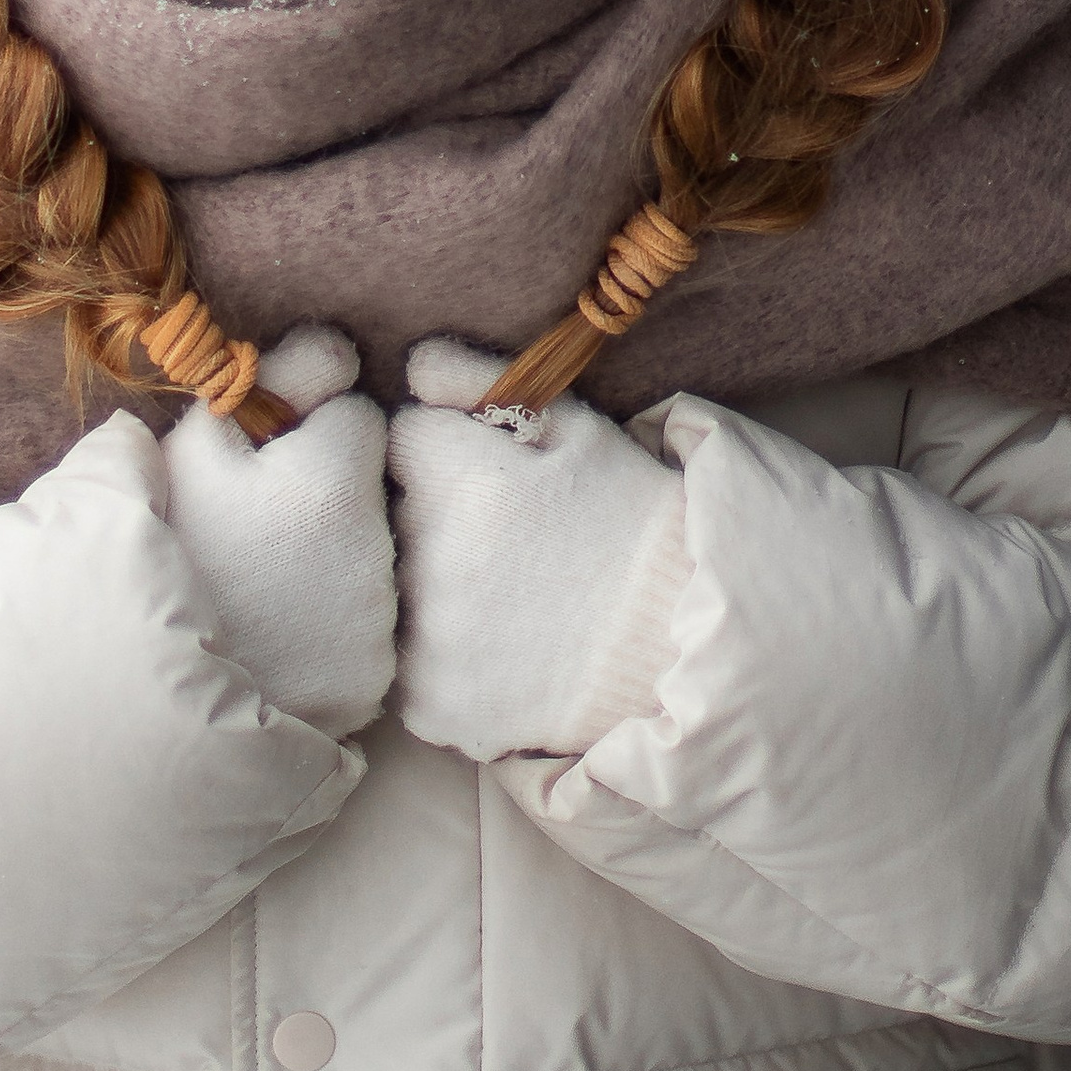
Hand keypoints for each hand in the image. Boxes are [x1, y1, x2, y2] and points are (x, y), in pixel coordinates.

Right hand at [162, 327, 395, 736]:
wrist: (149, 698)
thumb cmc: (166, 551)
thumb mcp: (191, 449)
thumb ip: (260, 382)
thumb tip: (333, 353)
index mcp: (336, 480)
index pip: (361, 413)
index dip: (311, 423)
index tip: (270, 450)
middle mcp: (379, 551)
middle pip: (370, 488)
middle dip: (326, 487)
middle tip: (259, 518)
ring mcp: (380, 626)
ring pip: (370, 555)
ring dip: (331, 552)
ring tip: (263, 578)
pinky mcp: (372, 683)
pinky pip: (365, 626)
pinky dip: (333, 620)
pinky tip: (280, 630)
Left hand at [387, 341, 689, 761]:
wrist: (679, 641)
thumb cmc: (628, 519)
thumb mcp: (574, 427)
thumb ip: (481, 379)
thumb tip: (412, 364)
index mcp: (463, 481)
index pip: (402, 438)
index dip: (445, 451)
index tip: (490, 476)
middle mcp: (432, 563)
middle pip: (391, 516)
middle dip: (432, 515)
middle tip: (506, 540)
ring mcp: (429, 642)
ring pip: (393, 590)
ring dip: (431, 587)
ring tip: (506, 596)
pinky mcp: (432, 705)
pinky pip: (407, 667)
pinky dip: (441, 660)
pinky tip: (500, 648)